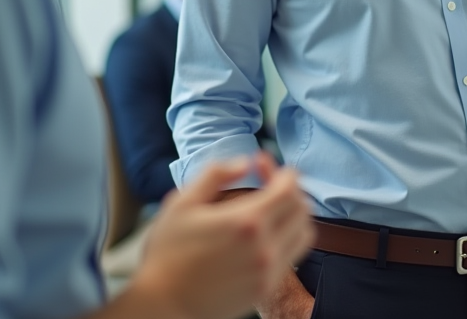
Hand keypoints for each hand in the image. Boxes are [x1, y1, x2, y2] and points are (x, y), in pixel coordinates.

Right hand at [126, 153, 314, 318]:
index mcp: (246, 222)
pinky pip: (292, 257)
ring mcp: (268, 271)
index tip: (265, 165)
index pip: (289, 189)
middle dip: (289, 189)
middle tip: (268, 183)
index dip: (282, 171)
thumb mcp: (183, 202)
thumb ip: (216, 174)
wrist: (163, 304)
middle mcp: (265, 247)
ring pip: (303, 233)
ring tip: (271, 208)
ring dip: (293, 214)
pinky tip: (264, 234)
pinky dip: (287, 239)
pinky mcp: (265, 288)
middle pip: (301, 209)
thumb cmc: (167, 253)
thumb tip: (244, 164)